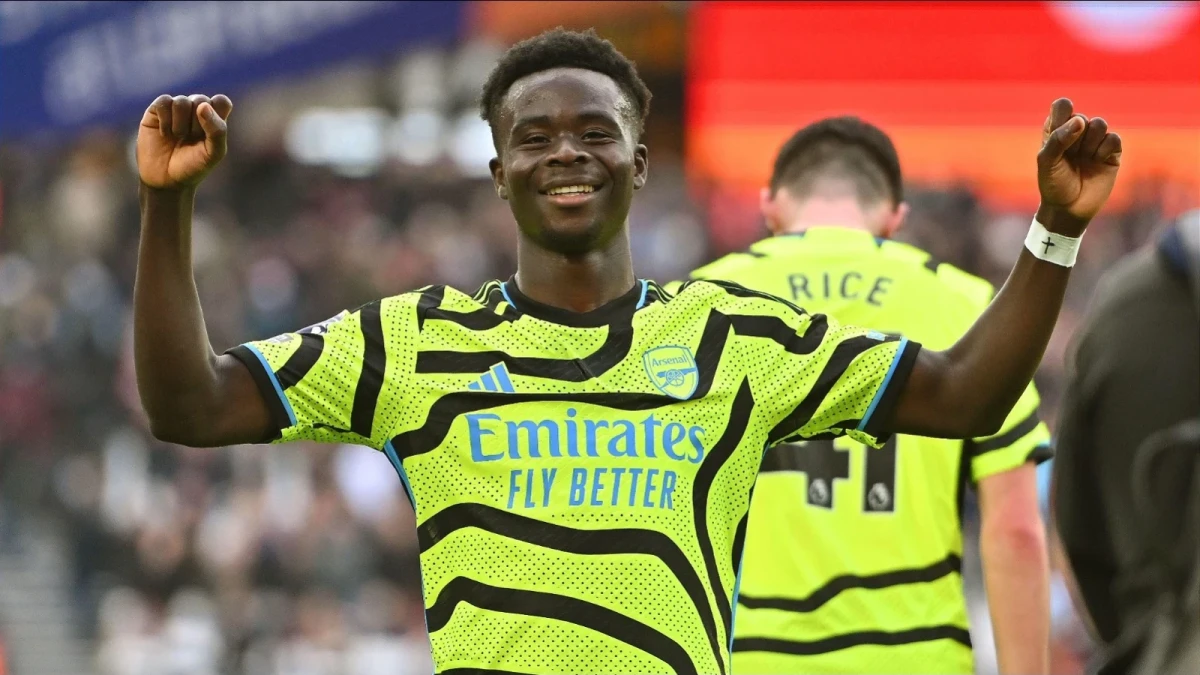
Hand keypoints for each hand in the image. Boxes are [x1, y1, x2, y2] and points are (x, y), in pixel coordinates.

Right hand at [137, 94, 232, 189]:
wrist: (166, 179)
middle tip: (191, 139)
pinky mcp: (157, 110)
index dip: (216, 114)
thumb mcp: (213, 153)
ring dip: (180, 124)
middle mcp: (195, 110)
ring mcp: (176, 109)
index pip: (221, 101)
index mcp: (214, 118)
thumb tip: (203, 106)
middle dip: (197, 125)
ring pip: (182, 101)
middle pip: (201, 100)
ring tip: (177, 137)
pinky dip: (165, 120)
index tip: (209, 133)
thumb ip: (217, 130)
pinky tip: (164, 134)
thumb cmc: (194, 166)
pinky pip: (164, 102)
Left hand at [1036, 98, 1121, 233]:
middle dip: (1074, 138)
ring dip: (1089, 144)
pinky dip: (1104, 151)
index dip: (1063, 114)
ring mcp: (1095, 141)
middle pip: (1082, 116)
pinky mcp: (1112, 152)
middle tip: (1069, 157)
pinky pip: (1114, 138)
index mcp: (1056, 129)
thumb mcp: (1046, 162)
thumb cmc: (1053, 184)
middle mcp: (1077, 132)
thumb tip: (1080, 120)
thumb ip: (1058, 139)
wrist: (1069, 208)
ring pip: (1099, 124)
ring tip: (1084, 160)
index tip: (1058, 128)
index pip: (1063, 106)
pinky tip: (1097, 162)